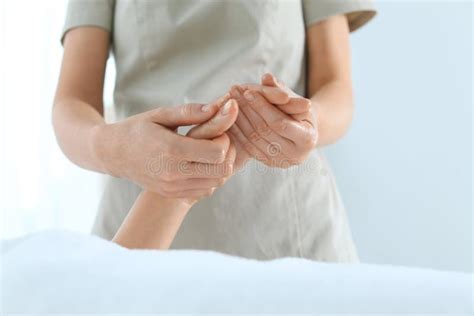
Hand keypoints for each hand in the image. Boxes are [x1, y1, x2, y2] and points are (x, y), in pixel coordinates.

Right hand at [92, 99, 234, 198]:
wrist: (113, 153)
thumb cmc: (138, 129)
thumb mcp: (161, 115)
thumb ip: (191, 112)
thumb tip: (219, 106)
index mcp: (171, 149)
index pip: (217, 152)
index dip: (224, 140)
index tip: (217, 131)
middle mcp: (173, 173)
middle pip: (222, 171)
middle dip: (227, 154)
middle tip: (218, 142)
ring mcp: (173, 187)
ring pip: (216, 183)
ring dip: (221, 167)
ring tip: (210, 152)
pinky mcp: (173, 194)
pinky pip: (205, 191)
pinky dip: (210, 178)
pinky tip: (201, 164)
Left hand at [228, 73, 317, 167]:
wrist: (303, 130)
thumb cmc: (300, 109)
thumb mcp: (294, 97)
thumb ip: (280, 89)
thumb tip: (266, 77)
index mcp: (308, 139)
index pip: (279, 122)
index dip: (263, 106)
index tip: (248, 91)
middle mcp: (296, 156)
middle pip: (265, 131)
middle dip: (248, 110)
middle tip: (232, 93)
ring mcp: (281, 162)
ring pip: (254, 140)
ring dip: (239, 119)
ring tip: (228, 101)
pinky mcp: (268, 163)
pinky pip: (249, 147)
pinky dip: (238, 131)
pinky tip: (229, 116)